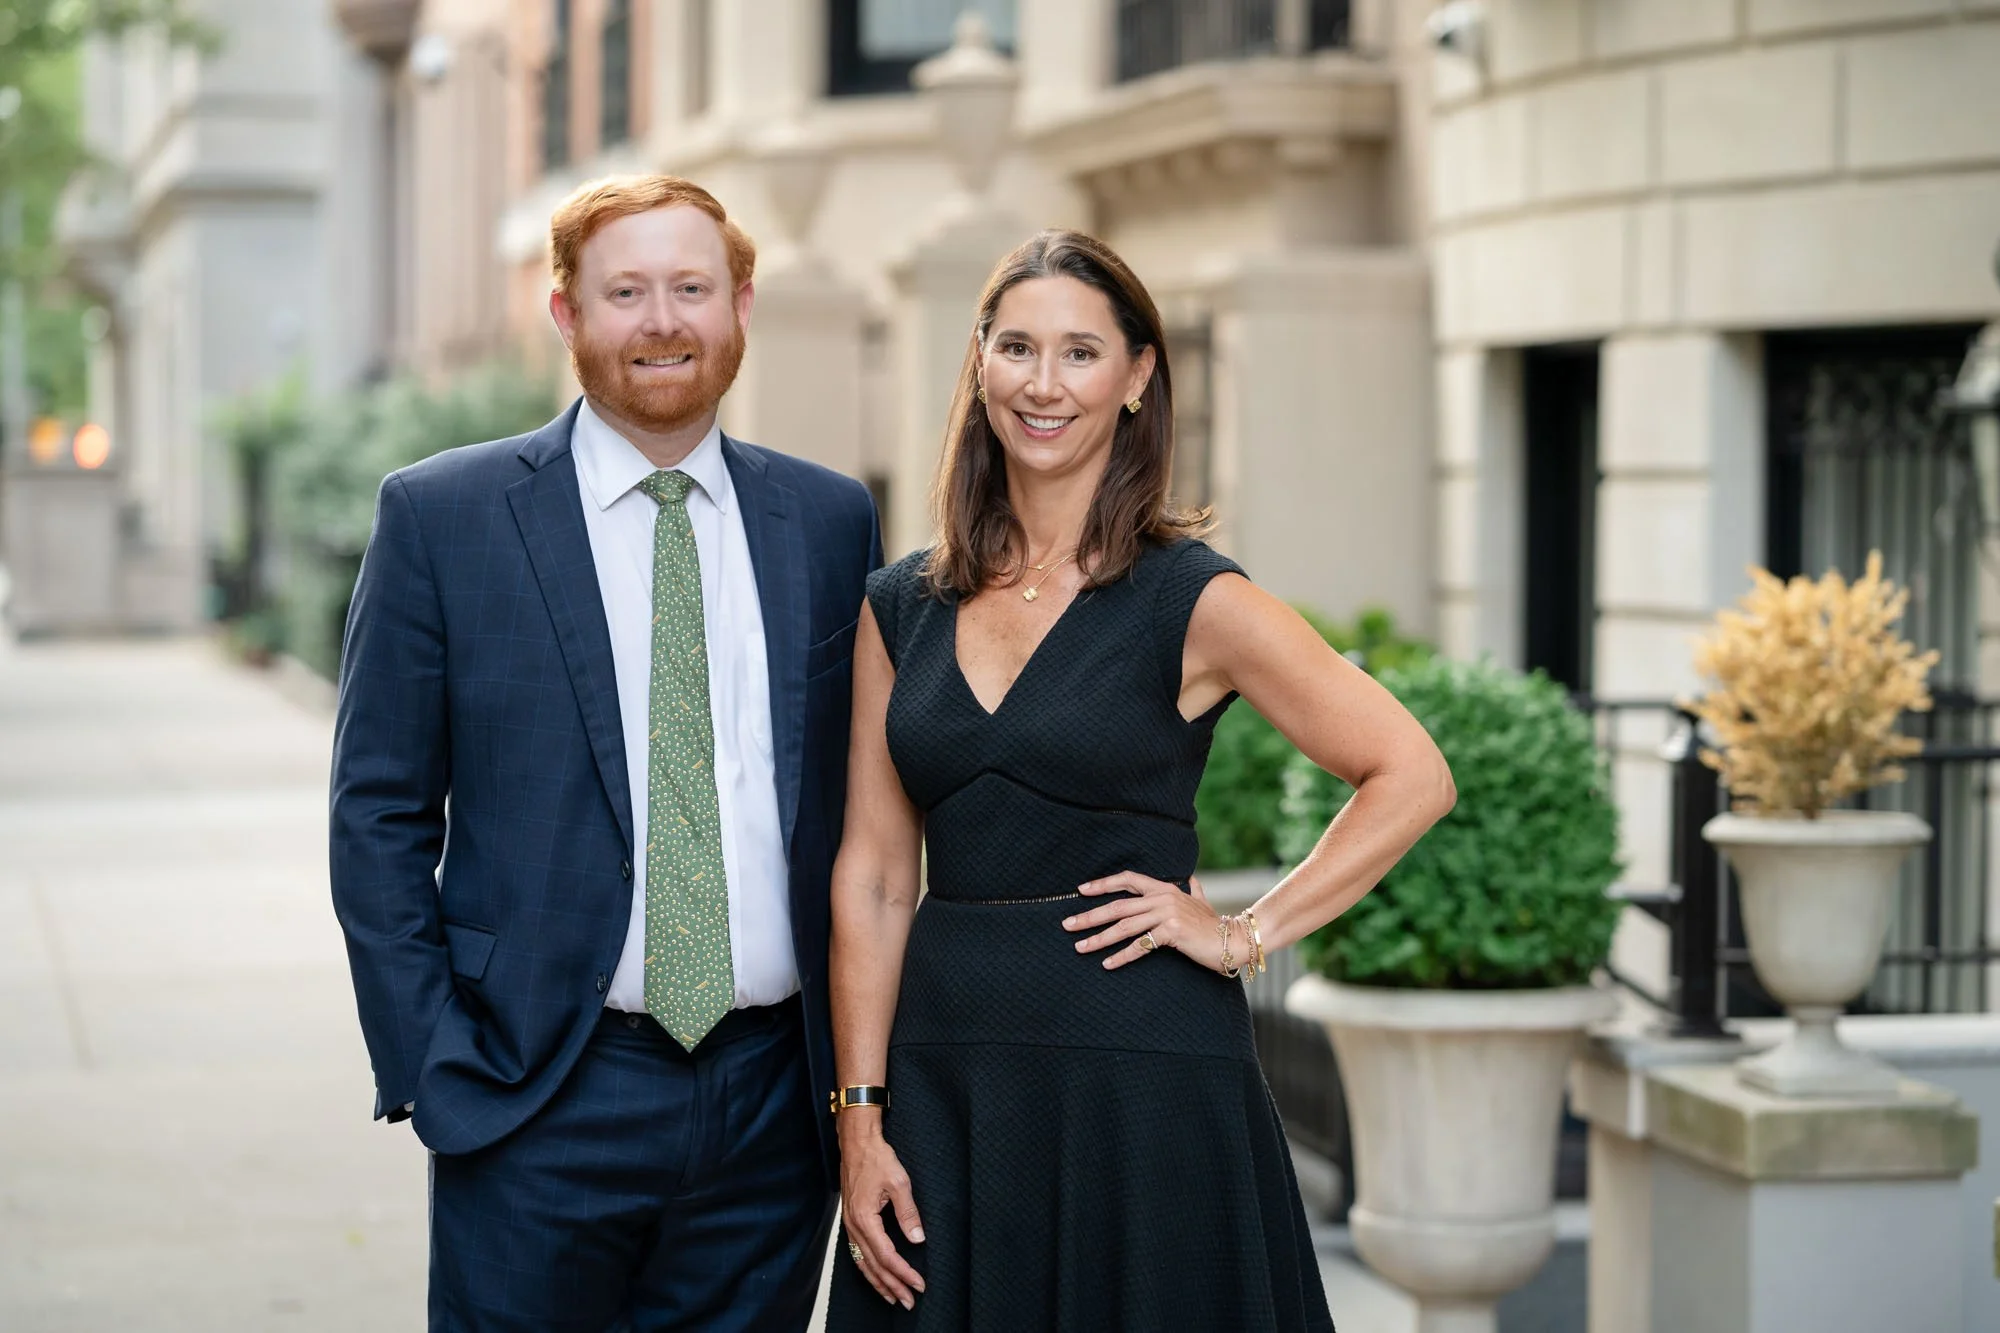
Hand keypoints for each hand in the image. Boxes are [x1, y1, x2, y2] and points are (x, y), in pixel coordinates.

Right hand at [838, 1116, 925, 1308]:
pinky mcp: (850, 1221)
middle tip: (909, 1301)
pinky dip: (868, 1269)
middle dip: (892, 1286)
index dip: (903, 1273)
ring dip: (879, 1283)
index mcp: (865, 1218)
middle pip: (873, 1266)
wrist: (856, 1143)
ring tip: (893, 1298)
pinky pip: (857, 1253)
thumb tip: (917, 1238)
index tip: (918, 1284)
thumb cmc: (877, 1159)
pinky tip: (876, 1276)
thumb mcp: (898, 1182)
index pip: (886, 1255)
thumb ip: (908, 1212)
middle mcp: (853, 1226)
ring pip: (862, 1263)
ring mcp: (849, 1225)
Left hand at [1064, 872, 1234, 973]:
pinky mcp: (1172, 932)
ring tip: (1080, 947)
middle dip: (1090, 916)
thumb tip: (1192, 879)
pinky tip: (1107, 964)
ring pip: (1125, 927)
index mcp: (1165, 889)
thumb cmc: (1216, 925)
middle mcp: (1163, 898)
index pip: (1128, 879)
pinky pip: (1141, 946)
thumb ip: (1194, 890)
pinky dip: (1122, 956)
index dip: (1104, 884)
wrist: (1236, 939)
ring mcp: (1167, 914)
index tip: (1081, 890)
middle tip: (1067, 925)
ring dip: (1099, 938)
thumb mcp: (1202, 903)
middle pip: (1118, 906)